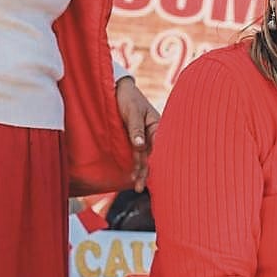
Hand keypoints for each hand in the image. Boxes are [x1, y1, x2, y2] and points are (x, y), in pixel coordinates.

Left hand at [115, 76, 159, 191]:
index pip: (158, 148)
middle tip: (140, 187)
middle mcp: (153, 134)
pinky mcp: (135, 139)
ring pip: (144, 158)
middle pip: (152, 156)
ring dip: (141, 172)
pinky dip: (137, 165)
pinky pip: (137, 155)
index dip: (156, 162)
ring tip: (138, 187)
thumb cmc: (129, 97)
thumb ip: (136, 129)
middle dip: (147, 172)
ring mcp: (144, 138)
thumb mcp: (133, 112)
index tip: (153, 175)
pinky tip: (135, 177)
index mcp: (158, 127)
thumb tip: (140, 146)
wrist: (118, 89)